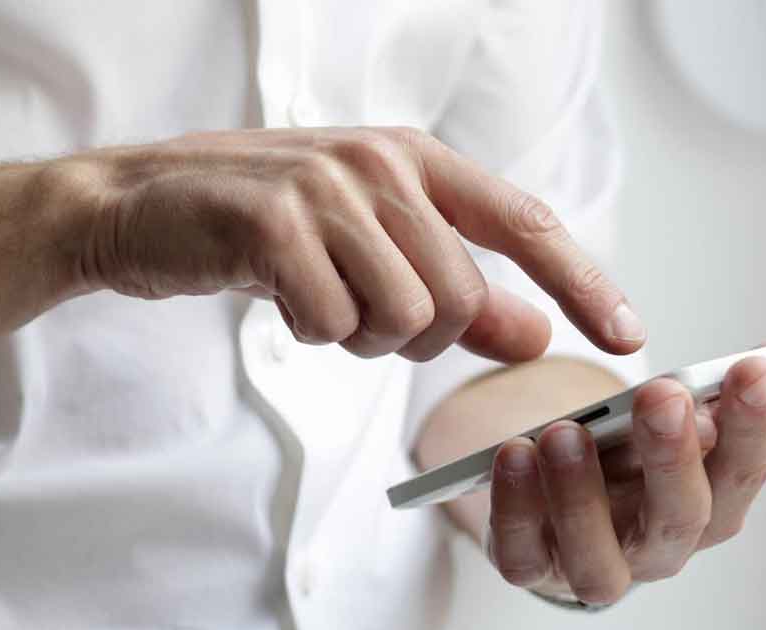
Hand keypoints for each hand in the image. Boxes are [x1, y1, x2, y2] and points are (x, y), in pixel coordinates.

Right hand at [54, 127, 644, 361]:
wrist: (139, 205)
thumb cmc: (257, 226)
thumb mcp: (364, 247)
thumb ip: (454, 289)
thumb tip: (534, 335)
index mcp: (412, 157)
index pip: (524, 223)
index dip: (583, 282)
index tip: (626, 336)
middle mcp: (379, 163)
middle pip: (459, 298)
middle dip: (414, 336)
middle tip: (355, 314)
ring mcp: (326, 188)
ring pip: (403, 317)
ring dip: (357, 336)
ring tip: (313, 299)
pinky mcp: (273, 224)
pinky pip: (332, 323)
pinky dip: (308, 332)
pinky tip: (275, 295)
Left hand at [485, 349, 765, 604]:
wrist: (554, 500)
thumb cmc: (624, 458)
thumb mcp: (675, 419)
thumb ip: (729, 393)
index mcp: (709, 504)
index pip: (745, 471)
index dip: (755, 425)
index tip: (754, 368)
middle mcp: (659, 546)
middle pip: (681, 516)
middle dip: (674, 454)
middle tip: (662, 395)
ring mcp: (594, 564)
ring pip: (598, 554)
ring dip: (581, 493)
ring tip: (565, 432)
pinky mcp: (531, 567)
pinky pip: (521, 553)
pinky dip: (516, 507)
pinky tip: (513, 455)